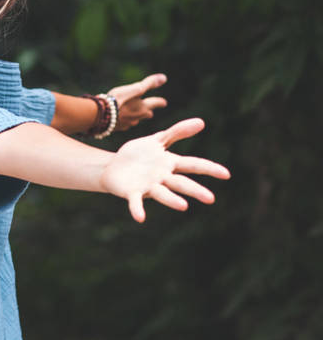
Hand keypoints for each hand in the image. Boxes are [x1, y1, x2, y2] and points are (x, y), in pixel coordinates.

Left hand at [99, 118, 229, 222]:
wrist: (113, 166)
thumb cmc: (139, 154)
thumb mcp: (157, 140)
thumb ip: (177, 132)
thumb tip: (201, 121)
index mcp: (169, 163)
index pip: (192, 165)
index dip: (209, 168)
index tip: (226, 174)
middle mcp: (162, 178)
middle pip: (181, 183)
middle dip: (195, 190)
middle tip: (211, 199)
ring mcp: (148, 186)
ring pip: (162, 194)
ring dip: (172, 200)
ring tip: (183, 206)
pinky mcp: (132, 193)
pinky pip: (136, 202)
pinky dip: (138, 210)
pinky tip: (140, 218)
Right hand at [108, 73, 167, 131]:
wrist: (101, 115)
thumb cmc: (118, 100)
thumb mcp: (135, 89)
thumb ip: (149, 84)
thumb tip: (164, 77)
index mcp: (143, 108)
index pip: (155, 103)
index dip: (160, 102)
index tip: (164, 102)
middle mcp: (137, 117)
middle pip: (146, 114)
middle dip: (148, 111)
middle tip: (149, 110)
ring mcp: (127, 124)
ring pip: (135, 119)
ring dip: (135, 116)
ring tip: (132, 112)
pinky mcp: (117, 128)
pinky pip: (124, 123)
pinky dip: (123, 119)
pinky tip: (118, 117)